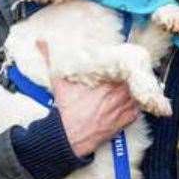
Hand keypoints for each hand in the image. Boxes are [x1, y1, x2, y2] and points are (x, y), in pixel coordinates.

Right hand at [37, 39, 138, 156]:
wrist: (69, 136)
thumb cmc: (66, 110)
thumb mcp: (59, 82)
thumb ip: (51, 59)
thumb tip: (40, 42)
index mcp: (106, 83)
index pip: (124, 68)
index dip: (125, 63)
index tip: (124, 60)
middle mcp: (118, 95)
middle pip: (133, 80)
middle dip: (131, 75)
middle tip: (130, 71)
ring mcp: (123, 108)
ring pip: (137, 94)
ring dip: (135, 90)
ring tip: (134, 85)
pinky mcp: (125, 121)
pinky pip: (138, 111)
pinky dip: (136, 106)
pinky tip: (133, 102)